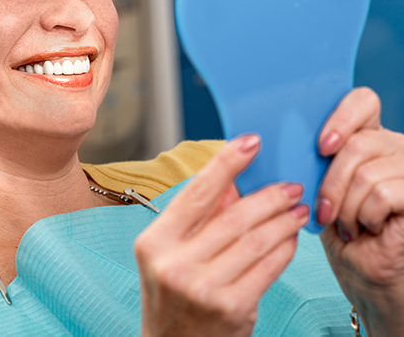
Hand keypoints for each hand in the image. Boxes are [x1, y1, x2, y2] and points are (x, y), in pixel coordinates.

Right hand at [135, 135, 308, 336]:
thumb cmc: (172, 296)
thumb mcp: (172, 253)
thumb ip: (200, 217)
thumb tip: (236, 182)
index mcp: (154, 242)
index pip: (196, 193)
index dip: (226, 163)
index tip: (250, 142)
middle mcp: (174, 264)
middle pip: (233, 216)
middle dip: (268, 196)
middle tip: (290, 185)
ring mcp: (203, 288)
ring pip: (255, 240)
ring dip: (283, 220)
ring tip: (297, 209)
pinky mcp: (232, 308)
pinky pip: (268, 267)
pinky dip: (284, 248)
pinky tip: (291, 238)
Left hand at [317, 87, 403, 335]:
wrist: (366, 275)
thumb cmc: (340, 231)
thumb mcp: (319, 187)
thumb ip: (311, 158)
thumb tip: (274, 138)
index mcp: (368, 137)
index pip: (362, 101)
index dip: (341, 117)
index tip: (321, 147)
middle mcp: (395, 147)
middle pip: (357, 142)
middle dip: (331, 182)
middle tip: (324, 210)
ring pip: (367, 171)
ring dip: (346, 206)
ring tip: (347, 224)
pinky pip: (383, 193)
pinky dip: (365, 216)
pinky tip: (366, 229)